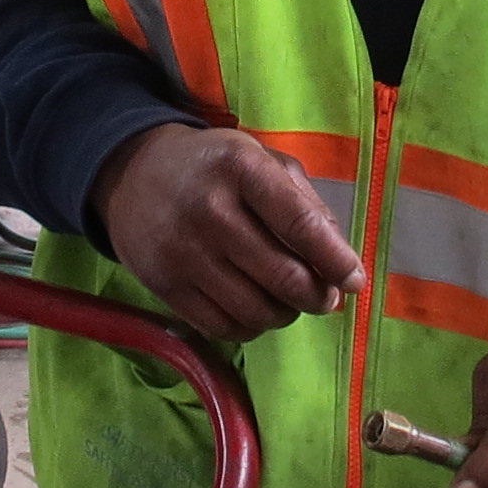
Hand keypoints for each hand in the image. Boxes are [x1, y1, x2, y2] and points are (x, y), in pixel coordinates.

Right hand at [89, 124, 362, 341]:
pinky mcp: (164, 285)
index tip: (355, 281)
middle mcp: (209, 209)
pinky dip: (251, 327)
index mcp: (240, 167)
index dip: (335, 260)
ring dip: (286, 314)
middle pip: (283, 277)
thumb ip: (304, 202)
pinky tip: (255, 308)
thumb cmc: (214, 167)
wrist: (132, 175)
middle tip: (326, 297)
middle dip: (318, 296)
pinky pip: (223, 327)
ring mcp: (182, 252)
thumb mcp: (260, 160)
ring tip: (289, 300)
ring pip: (256, 311)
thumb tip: (340, 260)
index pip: (300, 224)